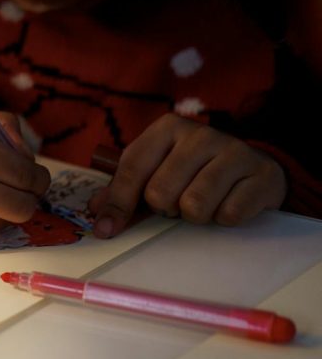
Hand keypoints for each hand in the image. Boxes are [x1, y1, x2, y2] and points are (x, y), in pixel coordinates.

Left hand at [90, 113, 286, 237]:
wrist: (253, 169)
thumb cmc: (193, 172)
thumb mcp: (155, 173)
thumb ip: (123, 192)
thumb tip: (97, 215)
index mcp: (167, 128)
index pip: (132, 168)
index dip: (118, 203)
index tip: (106, 230)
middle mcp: (200, 134)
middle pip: (160, 193)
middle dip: (165, 208)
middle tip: (177, 203)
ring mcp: (234, 151)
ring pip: (194, 206)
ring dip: (195, 216)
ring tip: (203, 203)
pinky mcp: (262, 175)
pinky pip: (229, 215)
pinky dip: (224, 219)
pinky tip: (228, 204)